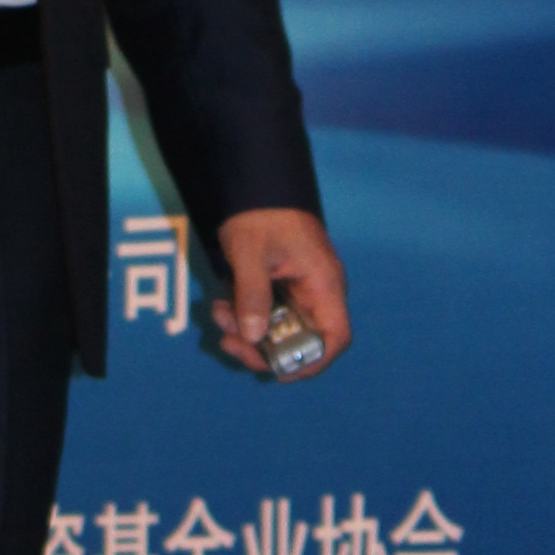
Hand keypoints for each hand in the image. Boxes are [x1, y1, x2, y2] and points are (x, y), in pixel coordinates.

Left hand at [209, 207, 349, 379]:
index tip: (280, 371)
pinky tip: (220, 304)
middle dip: (262, 347)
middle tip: (231, 344)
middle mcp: (315, 292)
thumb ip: (252, 295)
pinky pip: (264, 313)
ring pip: (276, 328)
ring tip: (219, 315)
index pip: (335, 336)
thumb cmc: (261, 214)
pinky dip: (241, 314)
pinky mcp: (278, 287)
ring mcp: (297, 290)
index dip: (313, 360)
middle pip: (299, 339)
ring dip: (246, 330)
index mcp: (323, 284)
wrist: (254, 184)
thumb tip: (252, 336)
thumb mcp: (250, 254)